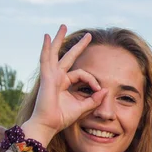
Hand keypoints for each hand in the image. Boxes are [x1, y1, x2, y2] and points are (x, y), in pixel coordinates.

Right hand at [25, 25, 107, 141]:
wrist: (48, 125)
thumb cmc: (62, 118)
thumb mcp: (83, 107)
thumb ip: (94, 99)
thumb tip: (106, 90)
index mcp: (65, 83)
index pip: (82, 74)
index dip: (93, 81)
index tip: (98, 90)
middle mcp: (57, 77)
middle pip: (68, 56)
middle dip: (79, 45)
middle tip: (89, 35)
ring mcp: (51, 75)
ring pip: (55, 53)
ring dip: (60, 39)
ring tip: (63, 25)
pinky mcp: (46, 77)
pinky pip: (46, 59)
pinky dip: (46, 48)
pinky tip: (48, 36)